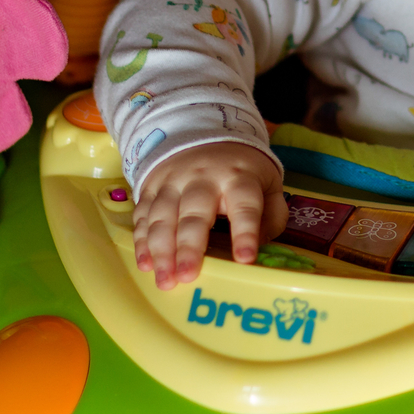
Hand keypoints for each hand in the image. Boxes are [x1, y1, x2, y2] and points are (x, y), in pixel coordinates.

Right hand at [133, 142, 287, 290]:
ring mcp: (173, 181)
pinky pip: (144, 215)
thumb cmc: (241, 172)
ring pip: (164, 216)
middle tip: (187, 276)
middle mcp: (204, 178)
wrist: (203, 134)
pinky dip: (142, 240)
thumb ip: (272, 216)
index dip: (245, 232)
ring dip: (161, 250)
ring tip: (165, 280)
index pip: (244, 205)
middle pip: (194, 213)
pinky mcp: (152, 186)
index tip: (245, 259)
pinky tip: (144, 263)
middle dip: (189, 247)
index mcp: (239, 178)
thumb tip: (259, 249)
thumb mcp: (268, 185)